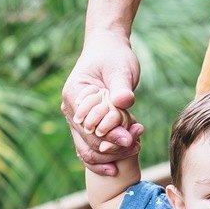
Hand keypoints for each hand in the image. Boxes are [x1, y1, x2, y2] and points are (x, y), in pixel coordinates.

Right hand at [62, 32, 143, 174]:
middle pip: (87, 143)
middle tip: (137, 144)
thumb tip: (124, 102)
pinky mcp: (89, 127)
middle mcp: (71, 112)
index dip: (107, 135)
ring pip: (89, 151)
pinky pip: (93, 149)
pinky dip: (109, 155)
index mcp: (74, 95)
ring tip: (136, 146)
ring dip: (113, 154)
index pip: (86, 125)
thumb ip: (121, 87)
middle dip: (113, 148)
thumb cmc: (114, 57)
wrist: (108, 50)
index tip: (130, 137)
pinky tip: (125, 158)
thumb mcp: (120, 69)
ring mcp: (78, 122)